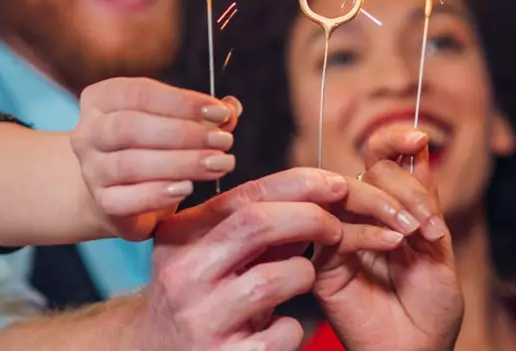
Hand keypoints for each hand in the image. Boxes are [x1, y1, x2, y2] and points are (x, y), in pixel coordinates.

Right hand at [71, 77, 240, 240]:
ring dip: (180, 163)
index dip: (182, 102)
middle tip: (223, 141)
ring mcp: (91, 170)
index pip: (139, 93)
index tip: (221, 112)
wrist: (119, 192)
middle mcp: (88, 132)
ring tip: (217, 164)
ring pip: (130, 164)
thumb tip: (231, 109)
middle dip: (183, 134)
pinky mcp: (101, 203)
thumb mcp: (175, 123)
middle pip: (130, 127)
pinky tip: (187, 188)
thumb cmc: (151, 147)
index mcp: (103, 98)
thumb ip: (203, 114)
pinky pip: (126, 199)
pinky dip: (158, 193)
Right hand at [138, 168, 353, 350]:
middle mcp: (182, 274)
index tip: (334, 183)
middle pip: (257, 224)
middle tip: (335, 227)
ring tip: (299, 280)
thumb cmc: (200, 298)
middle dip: (309, 218)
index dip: (298, 184)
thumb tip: (317, 197)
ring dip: (302, 274)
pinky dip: (292, 327)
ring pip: (273, 279)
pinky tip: (278, 328)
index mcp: (180, 236)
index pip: (246, 195)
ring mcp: (199, 319)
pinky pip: (282, 332)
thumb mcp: (215, 255)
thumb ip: (257, 227)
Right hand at [313, 126, 462, 350]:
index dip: (393, 139)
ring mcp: (339, 237)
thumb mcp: (438, 245)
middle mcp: (360, 216)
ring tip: (414, 234)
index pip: (380, 157)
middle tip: (427, 223)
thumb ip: (425, 199)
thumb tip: (419, 145)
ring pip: (347, 194)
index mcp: (388, 206)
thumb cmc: (432, 307)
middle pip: (367, 171)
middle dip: (402, 187)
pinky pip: (336, 231)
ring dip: (385, 205)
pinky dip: (367, 232)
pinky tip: (393, 246)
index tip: (418, 137)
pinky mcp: (323, 263)